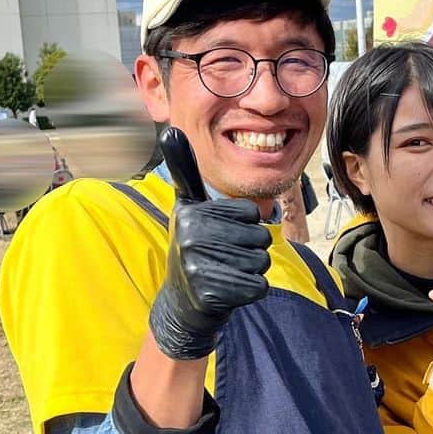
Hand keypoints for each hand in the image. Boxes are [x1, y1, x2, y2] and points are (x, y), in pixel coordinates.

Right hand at [148, 127, 271, 359]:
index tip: (222, 234)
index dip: (245, 224)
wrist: (182, 303)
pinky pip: (259, 286)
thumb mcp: (187, 208)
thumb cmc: (193, 248)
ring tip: (228, 272)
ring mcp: (199, 267)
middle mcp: (192, 237)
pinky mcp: (212, 295)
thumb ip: (185, 171)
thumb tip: (170, 130)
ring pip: (262, 262)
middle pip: (259, 237)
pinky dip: (252, 290)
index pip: (250, 211)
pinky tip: (231, 290)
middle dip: (252, 249)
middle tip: (227, 258)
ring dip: (252, 270)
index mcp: (191, 212)